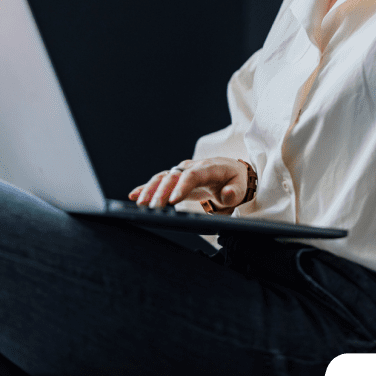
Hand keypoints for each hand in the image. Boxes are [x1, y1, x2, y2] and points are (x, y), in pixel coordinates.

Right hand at [128, 157, 248, 210]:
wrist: (232, 172)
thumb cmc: (236, 180)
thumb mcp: (241, 186)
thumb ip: (235, 191)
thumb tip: (227, 194)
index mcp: (209, 168)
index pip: (193, 175)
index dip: (182, 187)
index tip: (173, 201)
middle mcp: (193, 167)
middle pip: (174, 176)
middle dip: (162, 191)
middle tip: (152, 208)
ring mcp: (183, 171)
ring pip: (163, 177)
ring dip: (151, 189)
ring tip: (140, 203)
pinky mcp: (177, 179)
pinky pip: (160, 181)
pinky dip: (146, 187)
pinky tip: (134, 195)